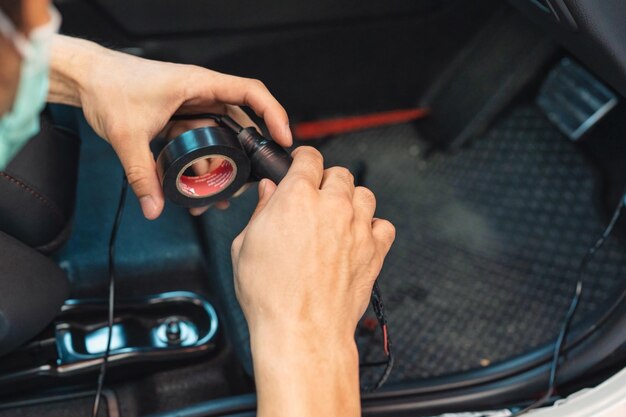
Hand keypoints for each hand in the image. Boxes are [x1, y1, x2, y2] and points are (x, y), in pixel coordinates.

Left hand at [49, 35, 290, 218]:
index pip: (251, 92)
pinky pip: (201, 141)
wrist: (86, 79)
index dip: (274, 114)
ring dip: (222, 164)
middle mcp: (201, 93)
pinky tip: (197, 184)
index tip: (284, 138)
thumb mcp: (128, 135)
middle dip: (247, 154)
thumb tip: (154, 206)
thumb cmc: (108, 87)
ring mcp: (192, 106)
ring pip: (220, 136)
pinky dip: (203, 162)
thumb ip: (142, 175)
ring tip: (217, 194)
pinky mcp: (181, 118)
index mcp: (198, 84)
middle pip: (240, 122)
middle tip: (249, 182)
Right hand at [231, 147, 394, 416]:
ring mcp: (357, 227)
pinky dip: (373, 227)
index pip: (309, 158)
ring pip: (364, 194)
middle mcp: (331, 206)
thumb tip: (269, 192)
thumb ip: (261, 211)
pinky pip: (384, 225)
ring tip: (338, 217)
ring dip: (351, 201)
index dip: (303, 158)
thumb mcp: (245, 246)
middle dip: (327, 180)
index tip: (302, 163)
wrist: (302, 330)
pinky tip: (358, 237)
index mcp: (296, 198)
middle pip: (340, 173)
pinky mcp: (374, 250)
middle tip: (316, 197)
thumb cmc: (271, 296)